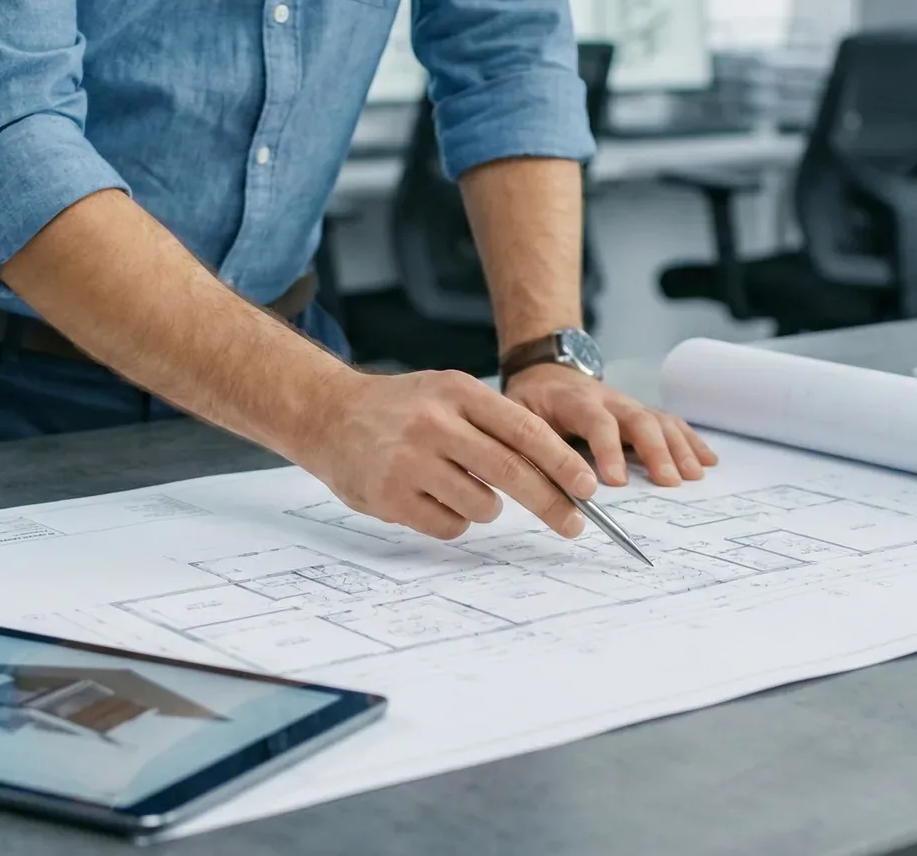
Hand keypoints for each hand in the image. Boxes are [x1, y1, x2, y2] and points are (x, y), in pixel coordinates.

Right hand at [292, 370, 598, 540]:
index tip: (588, 487)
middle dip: (551, 503)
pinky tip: (431, 499)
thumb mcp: (448, 394)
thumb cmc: (401, 408)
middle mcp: (435, 424)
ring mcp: (410, 461)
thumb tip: (558, 472)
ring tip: (460, 488)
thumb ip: (496, 425)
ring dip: (486, 508)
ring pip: (482, 505)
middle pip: (512, 473)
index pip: (525, 429)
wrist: (328, 414)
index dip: (562, 462)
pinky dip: (452, 521)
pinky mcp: (390, 496)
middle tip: (573, 523)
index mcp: (457, 392)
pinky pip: (448, 525)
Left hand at [504, 364, 716, 487]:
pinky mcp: (641, 413)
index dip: (608, 449)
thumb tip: (539, 488)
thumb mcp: (517, 419)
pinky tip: (708, 461)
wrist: (546, 373)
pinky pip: (670, 423)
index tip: (617, 481)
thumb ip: (530, 449)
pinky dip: (691, 441)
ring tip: (694, 476)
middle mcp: (608, 399)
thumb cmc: (531, 403)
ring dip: (679, 448)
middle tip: (669, 483)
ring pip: (659, 420)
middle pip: (638, 419)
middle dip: (656, 451)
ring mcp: (628, 404)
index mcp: (574, 400)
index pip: (596, 421)